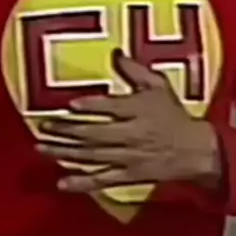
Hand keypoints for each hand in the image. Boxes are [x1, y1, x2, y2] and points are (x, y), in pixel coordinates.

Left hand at [36, 49, 221, 192]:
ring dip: (65, 153)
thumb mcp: (158, 85)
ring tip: (41, 148)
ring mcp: (128, 158)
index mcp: (138, 110)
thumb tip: (115, 52)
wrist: (194, 150)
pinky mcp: (127, 177)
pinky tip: (61, 182)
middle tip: (43, 126)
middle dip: (66, 131)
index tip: (71, 105)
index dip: (92, 107)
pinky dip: (81, 182)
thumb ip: (134, 70)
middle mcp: (131, 135)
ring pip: (92, 157)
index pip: (111, 108)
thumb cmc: (172, 113)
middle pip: (95, 134)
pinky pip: (102, 181)